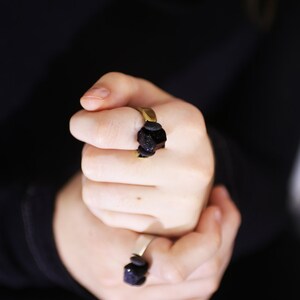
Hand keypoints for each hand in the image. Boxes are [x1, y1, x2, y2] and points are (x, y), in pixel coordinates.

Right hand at [54, 173, 239, 299]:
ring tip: (218, 214)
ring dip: (219, 247)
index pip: (173, 266)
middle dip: (222, 236)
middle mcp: (129, 289)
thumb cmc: (79, 208)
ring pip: (203, 284)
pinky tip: (205, 235)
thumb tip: (185, 182)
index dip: (204, 238)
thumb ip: (136, 194)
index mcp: (113, 259)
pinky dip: (207, 261)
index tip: (212, 207)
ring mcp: (139, 298)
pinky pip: (193, 289)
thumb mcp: (99, 191)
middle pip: (201, 277)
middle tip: (222, 203)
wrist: (61, 237)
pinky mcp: (147, 297)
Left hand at [70, 72, 214, 235]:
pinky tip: (122, 188)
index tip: (84, 123)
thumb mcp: (146, 98)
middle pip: (96, 163)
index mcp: (187, 124)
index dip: (84, 124)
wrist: (191, 169)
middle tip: (106, 148)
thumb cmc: (162, 129)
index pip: (109, 130)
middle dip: (91, 151)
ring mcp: (180, 202)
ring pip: (95, 192)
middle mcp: (190, 166)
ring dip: (94, 177)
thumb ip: (116, 86)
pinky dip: (103, 199)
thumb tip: (88, 102)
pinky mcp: (166, 226)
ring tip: (115, 167)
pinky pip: (105, 214)